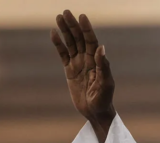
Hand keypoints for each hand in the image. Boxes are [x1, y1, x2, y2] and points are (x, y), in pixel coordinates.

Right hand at [51, 11, 114, 142]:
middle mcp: (88, 60)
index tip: (82, 16)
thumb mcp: (106, 84)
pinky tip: (54, 33)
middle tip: (66, 12)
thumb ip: (103, 66)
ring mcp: (78, 64)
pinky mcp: (70, 71)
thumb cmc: (104, 100)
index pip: (91, 41)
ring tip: (59, 17)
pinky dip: (58, 45)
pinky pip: (63, 55)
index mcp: (97, 62)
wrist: (95, 112)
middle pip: (79, 39)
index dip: (86, 29)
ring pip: (70, 44)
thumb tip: (101, 47)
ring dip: (65, 31)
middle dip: (73, 26)